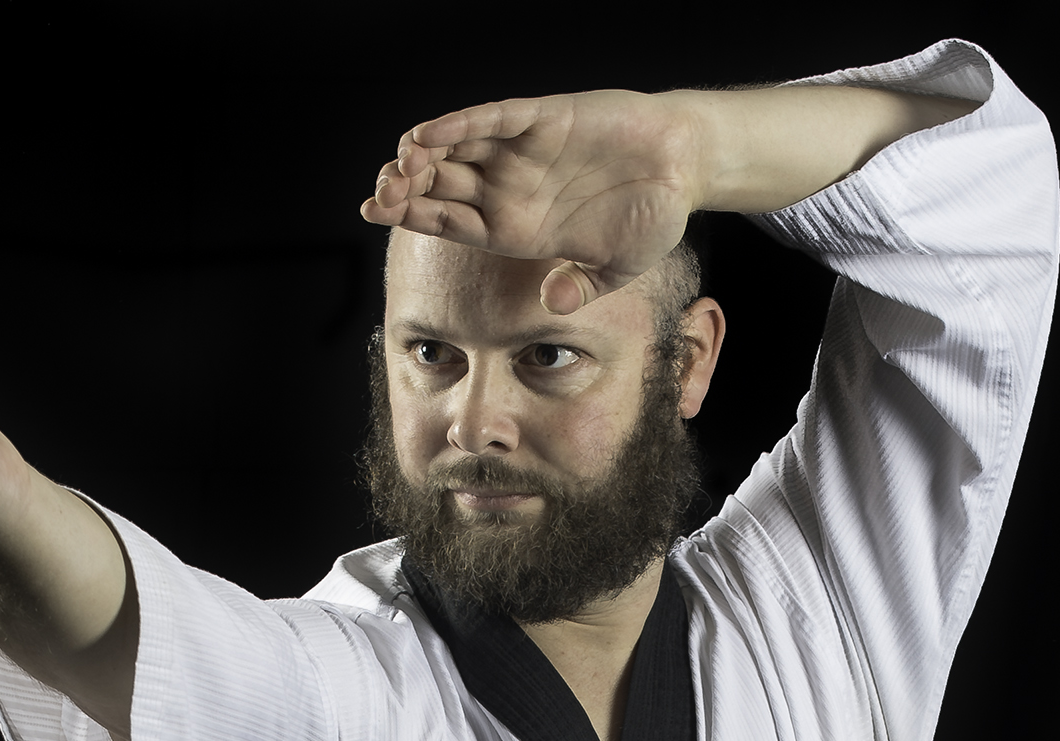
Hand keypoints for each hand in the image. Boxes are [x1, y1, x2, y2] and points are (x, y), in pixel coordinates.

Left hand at [360, 90, 703, 313]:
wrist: (687, 166)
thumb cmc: (651, 216)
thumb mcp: (618, 266)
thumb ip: (584, 284)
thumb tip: (556, 302)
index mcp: (516, 227)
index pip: (447, 220)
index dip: (407, 216)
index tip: (372, 214)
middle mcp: (510, 187)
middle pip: (439, 183)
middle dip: (405, 186)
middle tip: (381, 193)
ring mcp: (523, 151)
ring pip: (456, 148)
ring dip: (423, 155)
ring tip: (398, 165)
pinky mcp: (544, 119)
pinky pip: (493, 118)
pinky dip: (460, 124)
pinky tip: (429, 133)